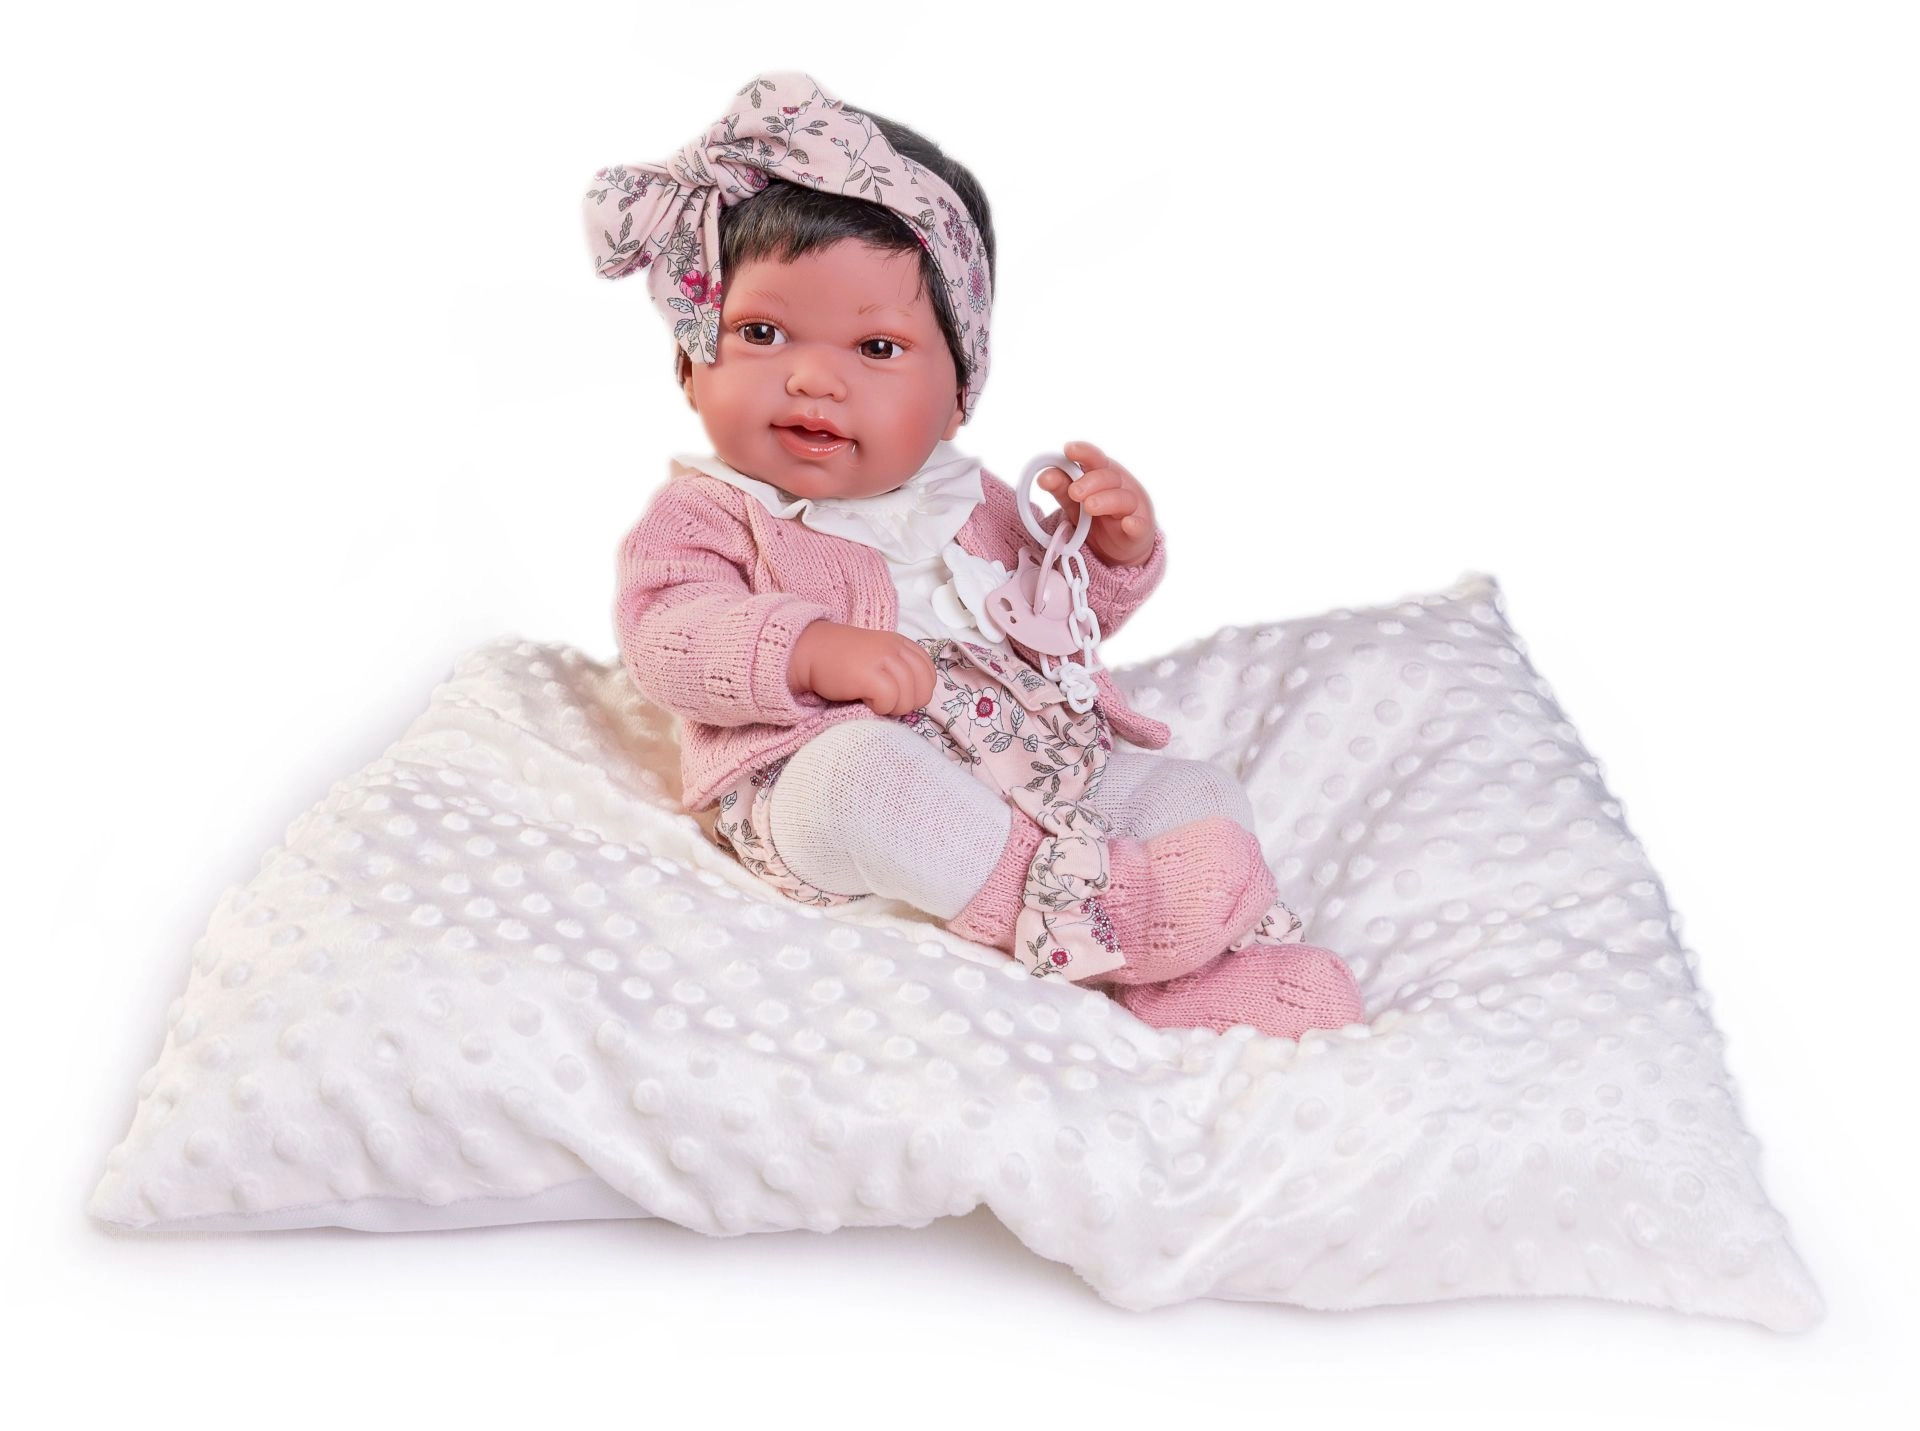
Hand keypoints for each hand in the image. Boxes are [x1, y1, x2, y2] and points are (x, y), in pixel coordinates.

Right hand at [789, 621, 936, 716]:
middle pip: (923, 688)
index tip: (897, 696)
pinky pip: (890, 701)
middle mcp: (895, 648)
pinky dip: (879, 708)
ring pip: (909, 698)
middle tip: (885, 702)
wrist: (807, 653)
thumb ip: (899, 670)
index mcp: (901, 643)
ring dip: (892, 708)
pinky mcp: (869, 674)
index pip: (929, 674)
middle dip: (908, 703)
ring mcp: (883, 659)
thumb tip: (915, 700)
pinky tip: (864, 700)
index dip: (918, 692)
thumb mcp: (877, 657)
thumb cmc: (840, 662)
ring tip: (872, 700)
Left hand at [1036, 440, 1157, 566]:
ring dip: (1106, 501)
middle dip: (1090, 481)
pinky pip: (1140, 526)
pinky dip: (1134, 524)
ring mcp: (1133, 508)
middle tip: (1073, 491)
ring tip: (1089, 506)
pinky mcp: (1140, 530)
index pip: (1095, 459)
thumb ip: (1061, 489)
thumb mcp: (1075, 503)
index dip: (1084, 452)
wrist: (1119, 550)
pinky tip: (1128, 524)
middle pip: (1108, 477)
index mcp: (1103, 475)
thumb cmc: (1097, 518)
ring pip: (1123, 499)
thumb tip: (1043, 476)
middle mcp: (1120, 486)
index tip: (1069, 450)